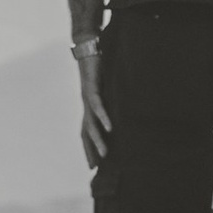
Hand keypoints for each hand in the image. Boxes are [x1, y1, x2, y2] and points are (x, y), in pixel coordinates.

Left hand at [75, 44, 110, 170]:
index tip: (93, 165)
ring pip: (91, 123)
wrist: (88, 45)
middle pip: (86, 132)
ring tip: (104, 154)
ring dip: (97, 139)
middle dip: (90, 150)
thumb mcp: (108, 85)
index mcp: (89, 106)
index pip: (86, 131)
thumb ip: (113, 98)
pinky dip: (103, 117)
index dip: (88, 148)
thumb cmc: (99, 65)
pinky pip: (97, 105)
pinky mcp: (91, 87)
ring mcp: (87, 97)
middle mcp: (86, 104)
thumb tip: (126, 107)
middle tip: (95, 167)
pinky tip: (108, 127)